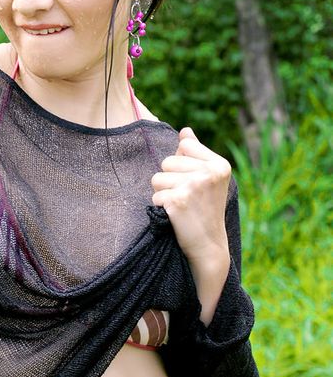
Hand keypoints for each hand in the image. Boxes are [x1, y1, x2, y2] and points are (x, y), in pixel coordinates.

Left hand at [151, 127, 230, 264]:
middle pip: (167, 161)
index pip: (184, 145)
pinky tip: (176, 216)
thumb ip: (195, 152)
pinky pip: (155, 194)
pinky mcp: (179, 200)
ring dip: (164, 193)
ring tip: (181, 206)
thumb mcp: (207, 178)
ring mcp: (194, 186)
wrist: (208, 246)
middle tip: (188, 198)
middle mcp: (209, 173)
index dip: (182, 165)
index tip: (197, 184)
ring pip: (157, 177)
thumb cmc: (205, 208)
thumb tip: (185, 130)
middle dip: (171, 179)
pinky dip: (161, 206)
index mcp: (219, 164)